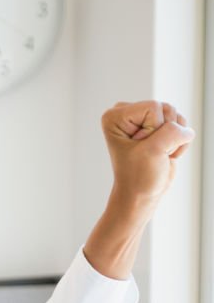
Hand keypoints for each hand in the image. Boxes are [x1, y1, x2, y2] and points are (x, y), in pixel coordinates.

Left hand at [83, 100, 194, 278]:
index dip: (153, 130)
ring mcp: (144, 119)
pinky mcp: (158, 127)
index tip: (140, 149)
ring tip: (157, 154)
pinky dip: (179, 142)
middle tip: (150, 153)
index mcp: (116, 115)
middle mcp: (128, 112)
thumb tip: (186, 129)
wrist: (142, 194)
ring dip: (173, 139)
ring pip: (176, 117)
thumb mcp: (154, 151)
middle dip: (164, 134)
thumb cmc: (139, 176)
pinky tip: (165, 154)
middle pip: (166, 109)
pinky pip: (181, 125)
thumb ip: (173, 131)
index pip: (154, 107)